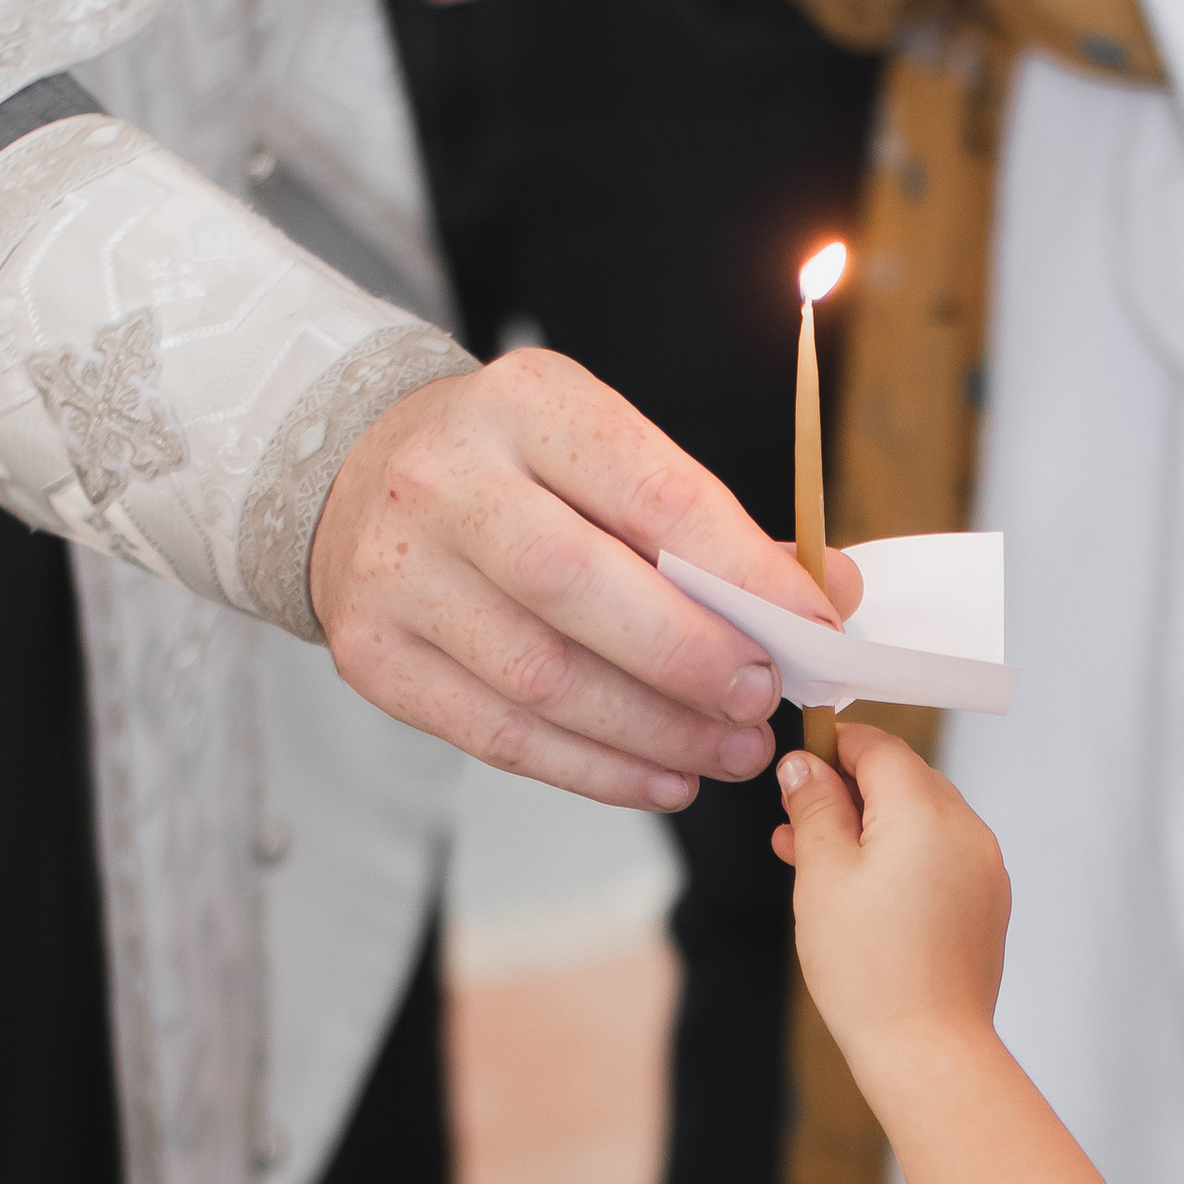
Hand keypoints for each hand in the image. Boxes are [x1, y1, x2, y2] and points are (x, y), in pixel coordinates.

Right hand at [310, 348, 860, 809]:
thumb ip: (707, 523)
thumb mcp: (601, 454)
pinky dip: (595, 770)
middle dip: (691, 658)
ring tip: (729, 751)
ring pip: (543, 678)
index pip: (652, 493)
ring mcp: (398, 573)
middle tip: (761, 701)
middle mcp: (447, 482)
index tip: (814, 626)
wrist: (354, 476)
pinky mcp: (375, 657)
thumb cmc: (513, 473)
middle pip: (582, 589)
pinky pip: (500, 736)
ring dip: (655, 731)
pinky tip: (661, 779)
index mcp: (526, 405)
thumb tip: (829, 594)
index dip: (743, 570)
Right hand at [771, 726, 1183, 1183]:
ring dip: (867, 831)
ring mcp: (984, 868)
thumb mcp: (821, 875)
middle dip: (846, 794)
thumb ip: (813, 808)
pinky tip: (858, 896)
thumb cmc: (870, 967)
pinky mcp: (986, 906)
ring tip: (810, 861)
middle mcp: (967, 828)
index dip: (830, 748)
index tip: (793, 769)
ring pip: (918, 824)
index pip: (877, 745)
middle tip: (791, 821)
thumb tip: (804, 766)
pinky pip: (938, 862)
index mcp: (926, 807)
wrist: (928, 1050)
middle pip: (901, 782)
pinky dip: (898, 864)